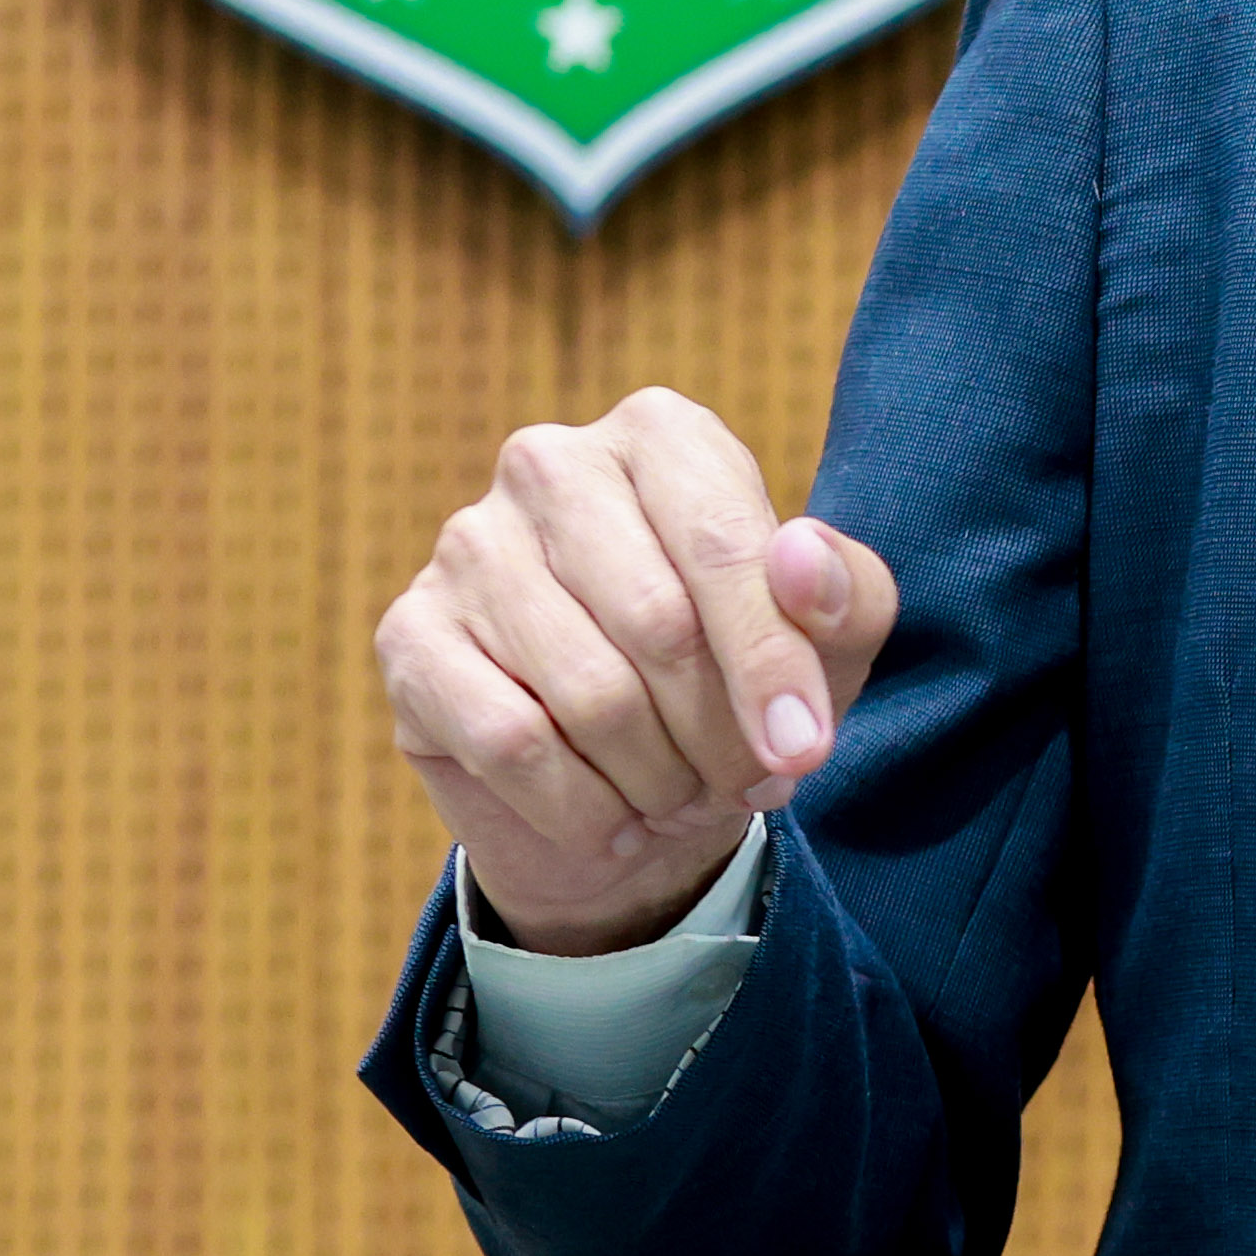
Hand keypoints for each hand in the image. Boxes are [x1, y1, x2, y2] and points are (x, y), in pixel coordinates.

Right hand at [372, 388, 899, 956]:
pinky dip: (582, 807)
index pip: (725, 547)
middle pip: (658, 625)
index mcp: (661, 435)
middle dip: (719, 735)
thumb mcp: (829, 644)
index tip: (805, 751)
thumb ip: (846, 597)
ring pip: (590, 695)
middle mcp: (551, 465)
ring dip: (658, 779)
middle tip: (746, 783)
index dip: (772, 665)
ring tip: (683, 797)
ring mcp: (467, 545)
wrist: (630, 787)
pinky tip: (613, 820)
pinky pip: (511, 743)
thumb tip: (801, 561)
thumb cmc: (739, 685)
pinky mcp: (410, 634)